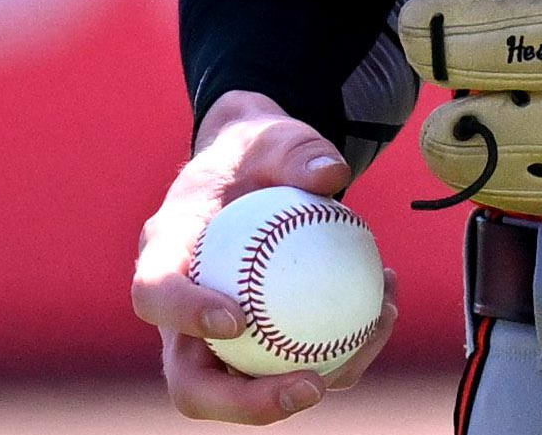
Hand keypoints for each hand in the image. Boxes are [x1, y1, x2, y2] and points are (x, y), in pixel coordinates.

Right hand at [131, 90, 400, 423]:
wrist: (259, 174)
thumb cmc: (256, 154)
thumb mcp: (272, 137)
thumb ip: (297, 150)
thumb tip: (332, 176)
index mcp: (165, 252)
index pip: (154, 294)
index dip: (184, 316)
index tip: (237, 319)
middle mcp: (180, 313)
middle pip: (190, 381)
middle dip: (243, 404)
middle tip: (311, 385)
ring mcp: (215, 341)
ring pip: (247, 390)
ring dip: (311, 381)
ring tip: (371, 337)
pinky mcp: (257, 350)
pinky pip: (293, 367)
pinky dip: (342, 353)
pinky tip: (386, 312)